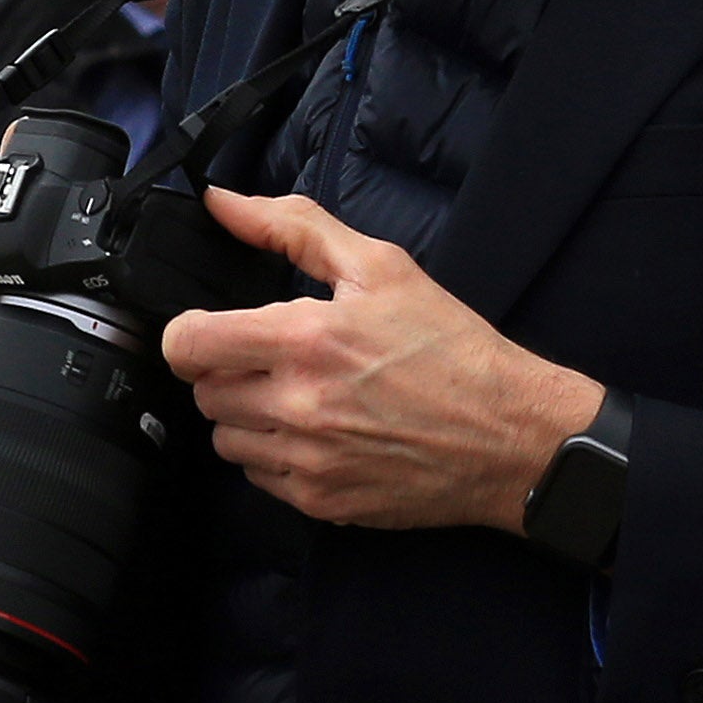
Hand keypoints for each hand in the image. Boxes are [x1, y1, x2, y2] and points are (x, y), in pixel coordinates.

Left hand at [161, 188, 599, 531]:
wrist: (515, 435)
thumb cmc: (453, 349)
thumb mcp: (382, 267)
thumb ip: (292, 227)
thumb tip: (221, 201)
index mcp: (305, 340)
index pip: (187, 343)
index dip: (190, 333)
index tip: (214, 331)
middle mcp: (298, 404)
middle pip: (203, 391)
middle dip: (228, 372)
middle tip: (275, 362)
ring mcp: (307, 458)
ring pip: (224, 437)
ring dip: (247, 416)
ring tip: (300, 398)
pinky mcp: (320, 501)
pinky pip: (258, 476)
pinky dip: (275, 456)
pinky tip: (319, 435)